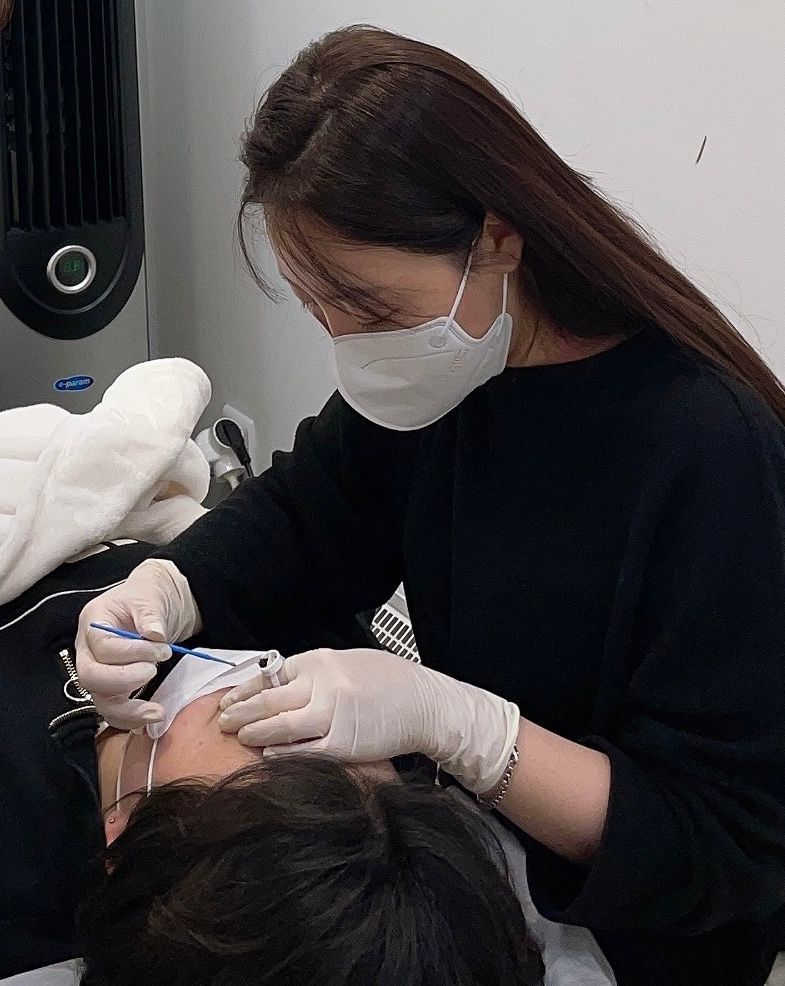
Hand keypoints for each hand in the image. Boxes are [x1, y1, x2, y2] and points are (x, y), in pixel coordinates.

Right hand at [75, 559, 199, 728]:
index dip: (132, 652)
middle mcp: (88, 651)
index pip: (103, 646)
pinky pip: (112, 710)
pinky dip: (131, 719)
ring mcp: (97, 672)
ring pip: (99, 700)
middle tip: (153, 671)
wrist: (151, 605)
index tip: (162, 649)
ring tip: (157, 711)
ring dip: (128, 710)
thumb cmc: (146, 597)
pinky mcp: (110, 688)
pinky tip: (153, 717)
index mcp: (93, 623)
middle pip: (91, 677)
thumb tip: (154, 634)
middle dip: (123, 680)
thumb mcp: (149, 596)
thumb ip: (150, 613)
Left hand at [218, 647, 519, 793]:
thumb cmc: (391, 683)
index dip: (245, 688)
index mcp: (322, 661)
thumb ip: (314, 673)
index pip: (271, 674)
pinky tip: (267, 755)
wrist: (426, 704)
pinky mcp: (343, 743)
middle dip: (239, 711)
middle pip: (268, 699)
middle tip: (222, 720)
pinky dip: (281, 753)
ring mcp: (332, 714)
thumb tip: (279, 683)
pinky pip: (303, 750)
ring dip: (253, 732)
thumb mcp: (348, 663)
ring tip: (238, 737)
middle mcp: (323, 684)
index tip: (228, 698)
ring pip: (279, 725)